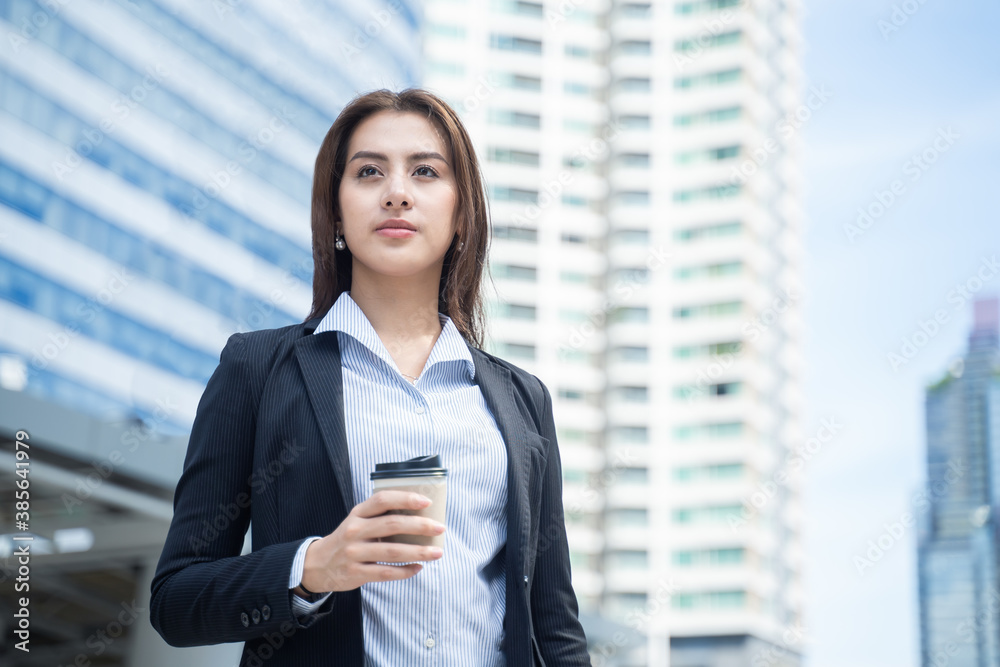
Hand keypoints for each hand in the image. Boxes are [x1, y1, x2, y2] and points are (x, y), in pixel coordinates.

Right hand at [297, 490, 445, 594]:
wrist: (317, 565)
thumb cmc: (347, 539)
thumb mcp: (357, 521)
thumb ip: (380, 516)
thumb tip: (418, 514)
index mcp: (357, 513)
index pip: (382, 500)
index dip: (405, 499)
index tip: (426, 502)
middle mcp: (355, 530)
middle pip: (392, 525)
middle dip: (420, 526)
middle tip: (440, 528)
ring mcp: (354, 553)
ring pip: (393, 551)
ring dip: (419, 552)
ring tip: (437, 552)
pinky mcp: (356, 573)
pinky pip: (386, 573)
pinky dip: (405, 571)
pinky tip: (418, 568)